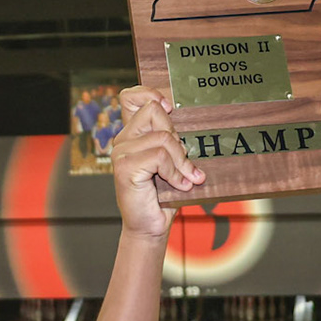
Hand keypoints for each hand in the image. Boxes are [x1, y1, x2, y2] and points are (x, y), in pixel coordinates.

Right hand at [111, 86, 202, 240]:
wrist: (151, 226)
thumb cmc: (164, 194)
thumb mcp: (173, 162)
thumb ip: (175, 141)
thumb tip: (198, 124)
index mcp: (132, 133)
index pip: (130, 97)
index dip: (150, 93)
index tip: (170, 106)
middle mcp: (123, 139)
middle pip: (155, 111)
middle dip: (178, 136)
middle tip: (185, 161)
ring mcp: (122, 152)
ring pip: (163, 138)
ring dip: (182, 161)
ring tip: (188, 178)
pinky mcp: (125, 167)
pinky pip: (160, 157)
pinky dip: (176, 173)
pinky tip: (180, 185)